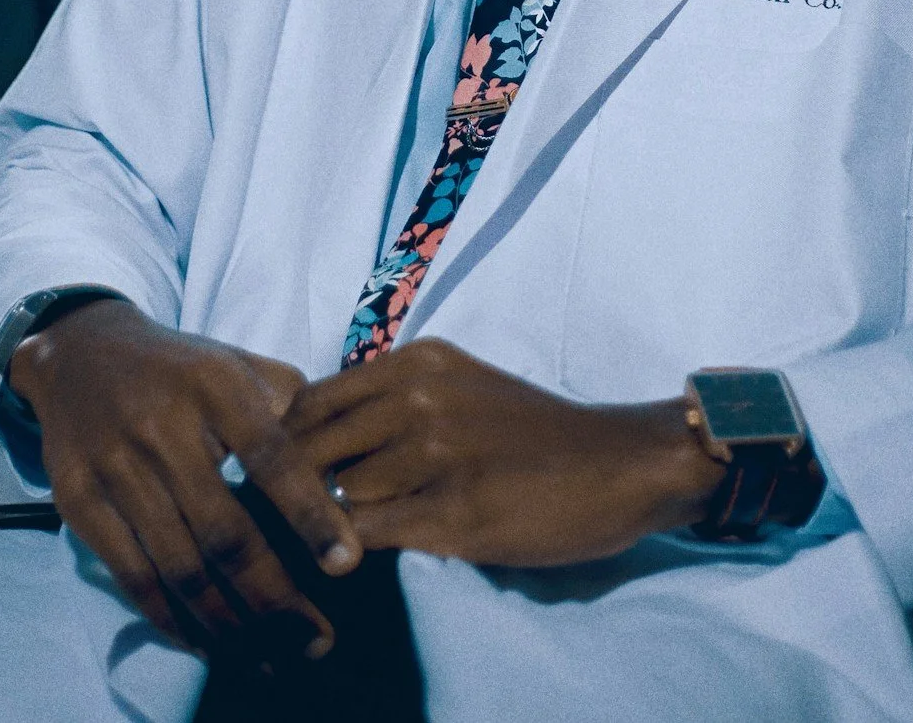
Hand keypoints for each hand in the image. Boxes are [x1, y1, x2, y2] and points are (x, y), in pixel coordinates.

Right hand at [7, 299, 363, 655]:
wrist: (80, 351)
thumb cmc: (183, 370)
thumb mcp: (240, 366)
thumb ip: (294, 410)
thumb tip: (349, 471)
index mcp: (215, 387)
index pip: (270, 457)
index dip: (310, 514)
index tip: (345, 564)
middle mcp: (162, 427)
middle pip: (225, 532)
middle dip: (275, 598)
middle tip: (315, 641)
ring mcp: (115, 466)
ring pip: (181, 567)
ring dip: (230, 625)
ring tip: (270, 659)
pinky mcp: (78, 500)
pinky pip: (133, 576)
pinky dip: (173, 619)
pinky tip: (209, 643)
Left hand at [284, 338, 723, 567]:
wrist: (620, 464)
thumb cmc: (533, 434)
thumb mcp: (459, 387)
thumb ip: (392, 401)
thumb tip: (315, 438)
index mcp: (415, 362)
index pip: (308, 403)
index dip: (292, 445)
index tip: (300, 475)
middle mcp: (418, 398)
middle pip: (308, 450)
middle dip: (299, 489)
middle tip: (307, 517)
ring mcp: (435, 454)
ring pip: (335, 497)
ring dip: (333, 524)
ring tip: (345, 536)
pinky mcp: (455, 511)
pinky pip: (369, 534)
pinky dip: (358, 548)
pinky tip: (376, 550)